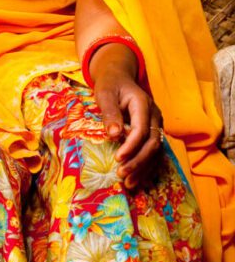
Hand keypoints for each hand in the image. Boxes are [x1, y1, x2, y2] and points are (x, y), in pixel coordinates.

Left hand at [91, 49, 163, 188]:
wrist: (119, 78)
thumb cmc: (110, 85)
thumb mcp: (104, 93)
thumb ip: (110, 112)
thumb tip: (114, 135)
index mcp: (143, 104)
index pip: (142, 130)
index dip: (131, 146)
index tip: (118, 159)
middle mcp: (155, 116)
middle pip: (152, 144)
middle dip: (138, 161)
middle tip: (122, 175)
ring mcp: (157, 125)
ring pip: (156, 151)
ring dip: (143, 168)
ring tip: (129, 183)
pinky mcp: (154, 133)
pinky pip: (154, 153)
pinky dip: (146, 166)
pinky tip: (136, 179)